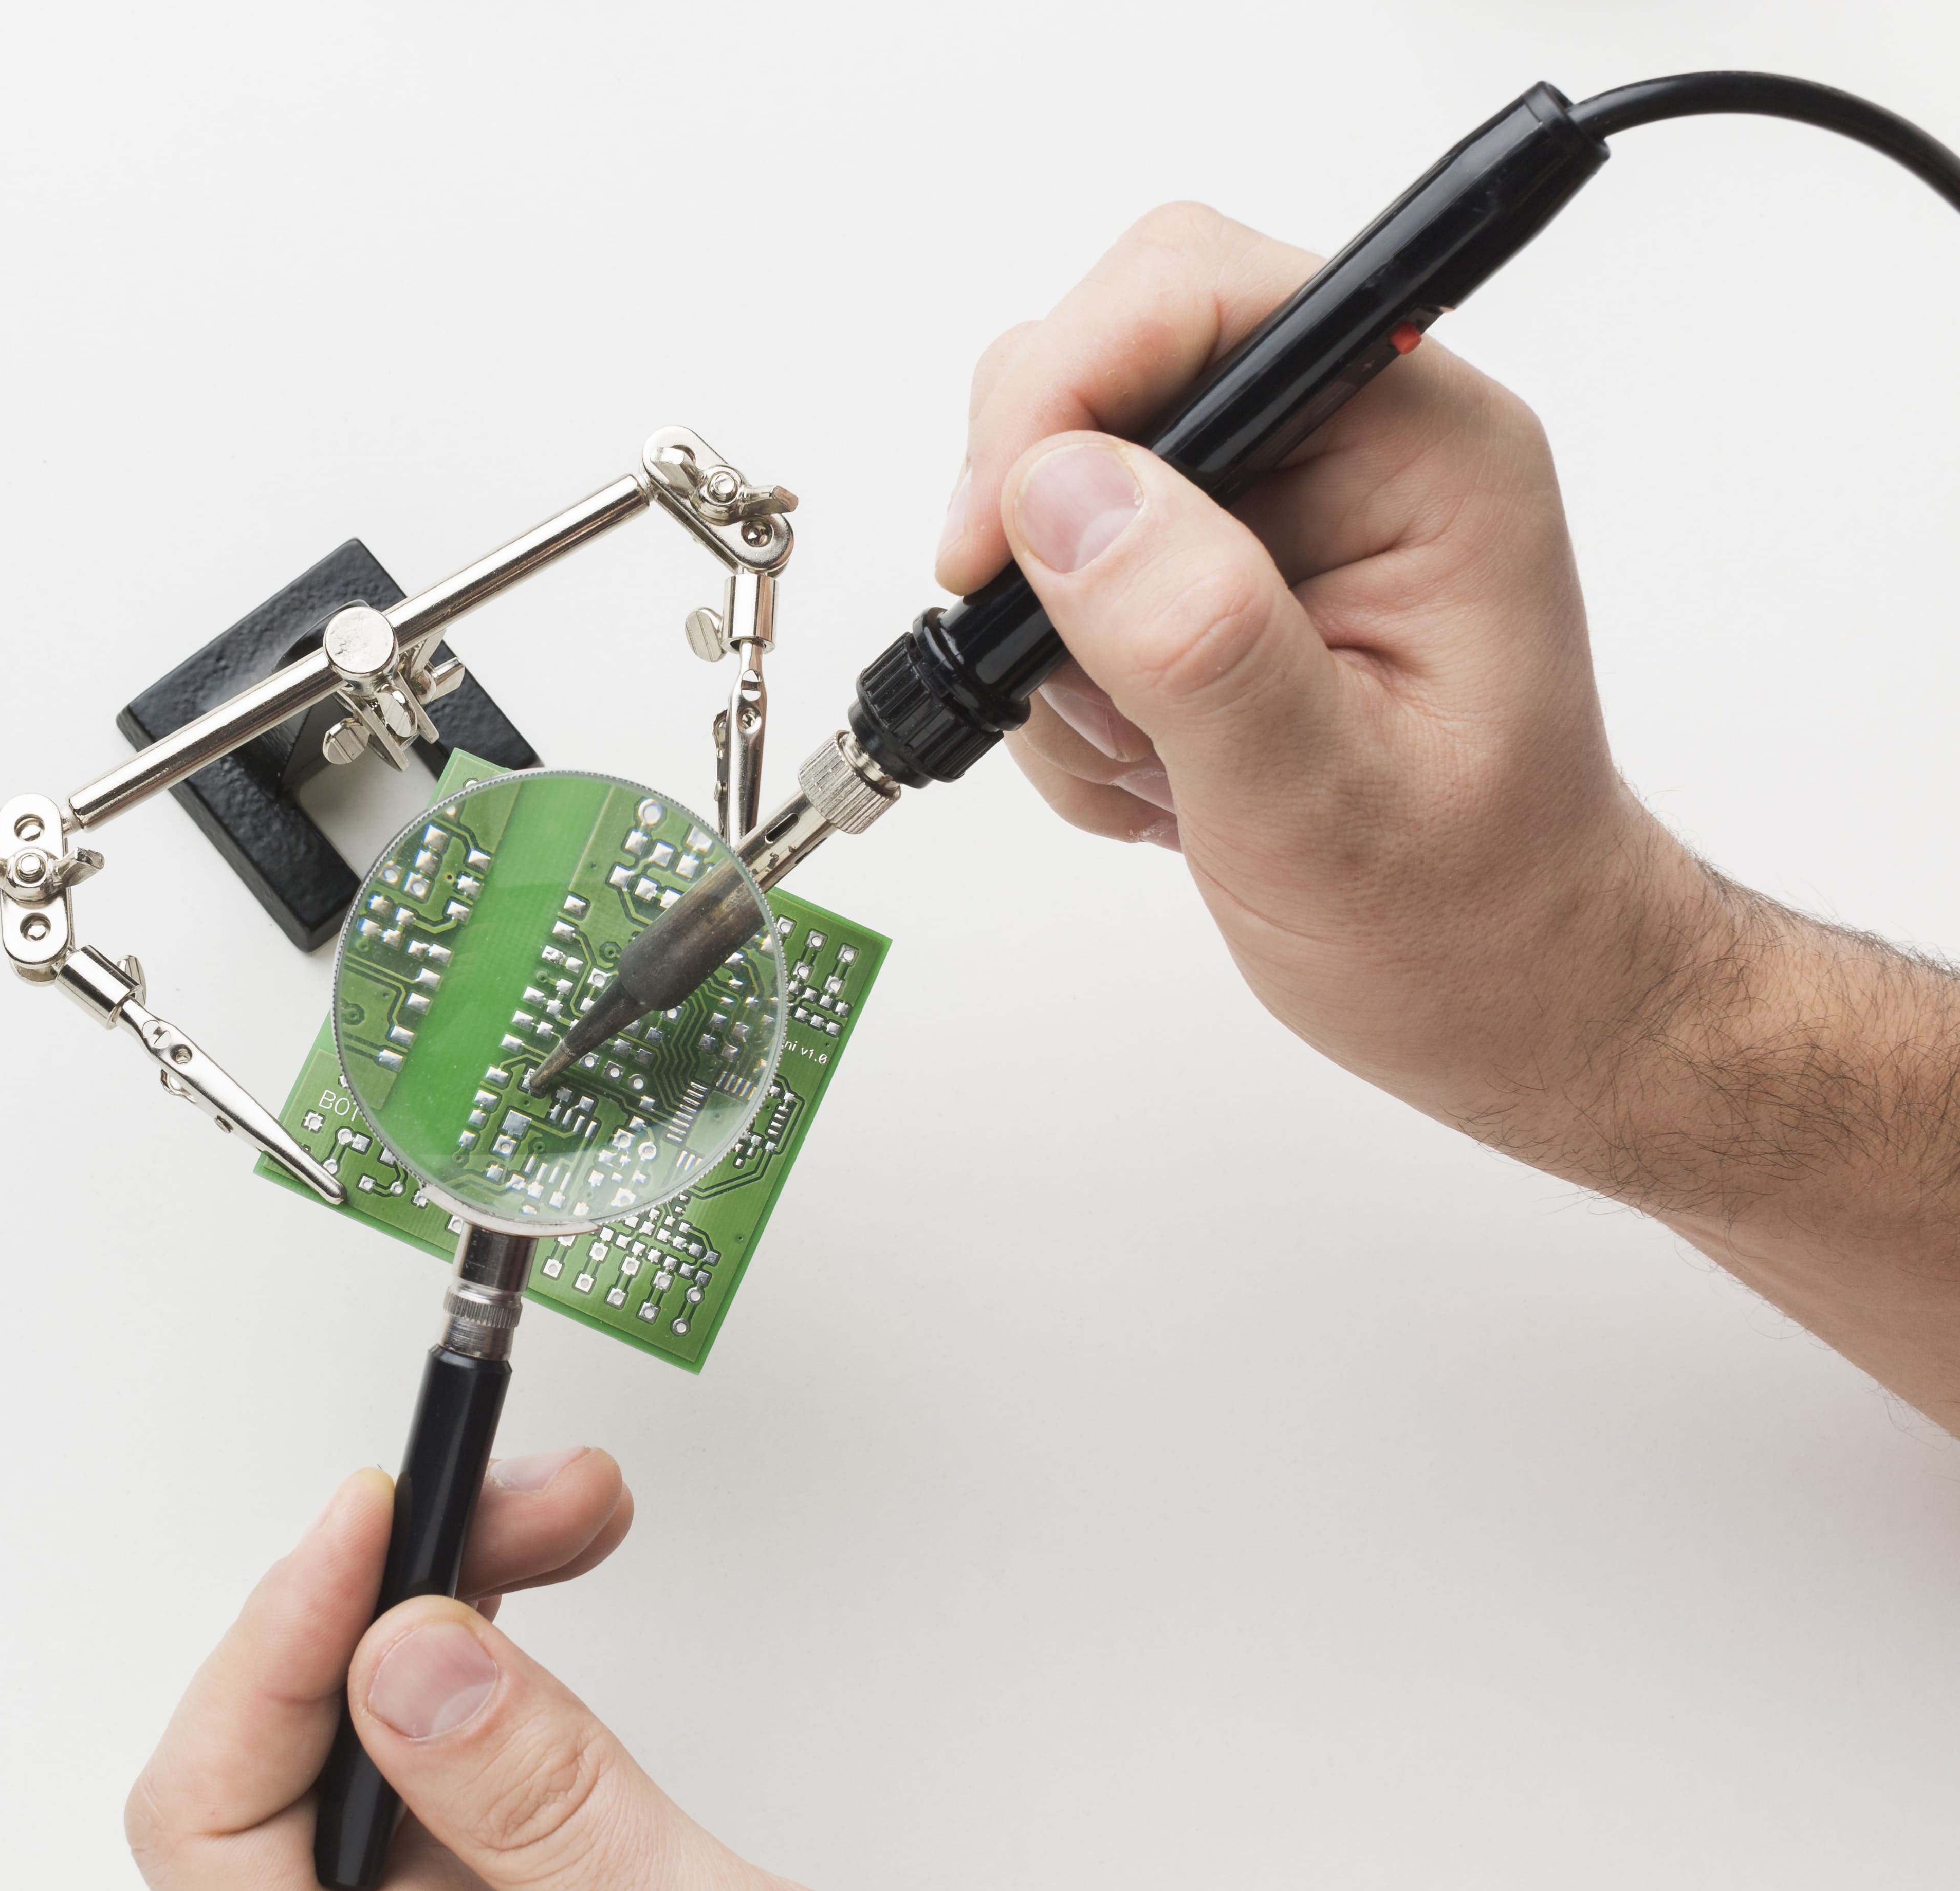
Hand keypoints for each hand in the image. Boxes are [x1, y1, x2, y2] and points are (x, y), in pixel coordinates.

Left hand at [128, 1453, 927, 1890]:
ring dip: (449, 1577)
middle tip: (499, 1487)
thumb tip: (409, 1655)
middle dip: (384, 1583)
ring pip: (370, 1710)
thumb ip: (546, 1818)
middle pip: (287, 1743)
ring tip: (560, 1502)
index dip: (272, 1653)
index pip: (213, 1825)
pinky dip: (495, 1621)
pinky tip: (547, 1558)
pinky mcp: (499, 1874)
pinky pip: (450, 1723)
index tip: (369, 1525)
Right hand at [935, 201, 1698, 1144]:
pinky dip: (1057, 695)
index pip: (1198, 293)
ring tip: (1155, 767)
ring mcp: (1271, 506)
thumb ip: (1199, 639)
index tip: (989, 541)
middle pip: (1103, 362)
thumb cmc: (1470, 913)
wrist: (1502, 996)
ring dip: (1049, 645)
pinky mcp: (1208, 571)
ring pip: (1052, 484)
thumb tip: (1063, 493)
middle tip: (1071, 684)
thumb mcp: (1326, 803)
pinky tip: (1154, 776)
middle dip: (1037, 534)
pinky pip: (1052, 581)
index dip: (1063, 389)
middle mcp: (1347, 443)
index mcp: (1422, 447)